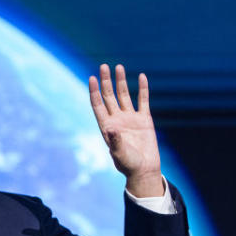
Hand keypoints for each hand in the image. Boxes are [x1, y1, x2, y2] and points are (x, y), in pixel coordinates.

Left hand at [89, 63, 163, 196]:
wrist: (144, 169)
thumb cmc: (128, 164)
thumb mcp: (119, 153)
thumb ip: (115, 141)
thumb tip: (111, 128)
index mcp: (107, 126)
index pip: (98, 105)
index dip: (94, 92)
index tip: (91, 78)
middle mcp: (117, 119)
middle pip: (109, 96)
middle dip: (106, 81)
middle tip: (103, 66)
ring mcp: (130, 118)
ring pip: (124, 95)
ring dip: (121, 81)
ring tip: (118, 66)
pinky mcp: (144, 120)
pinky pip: (143, 100)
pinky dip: (142, 89)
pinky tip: (141, 76)